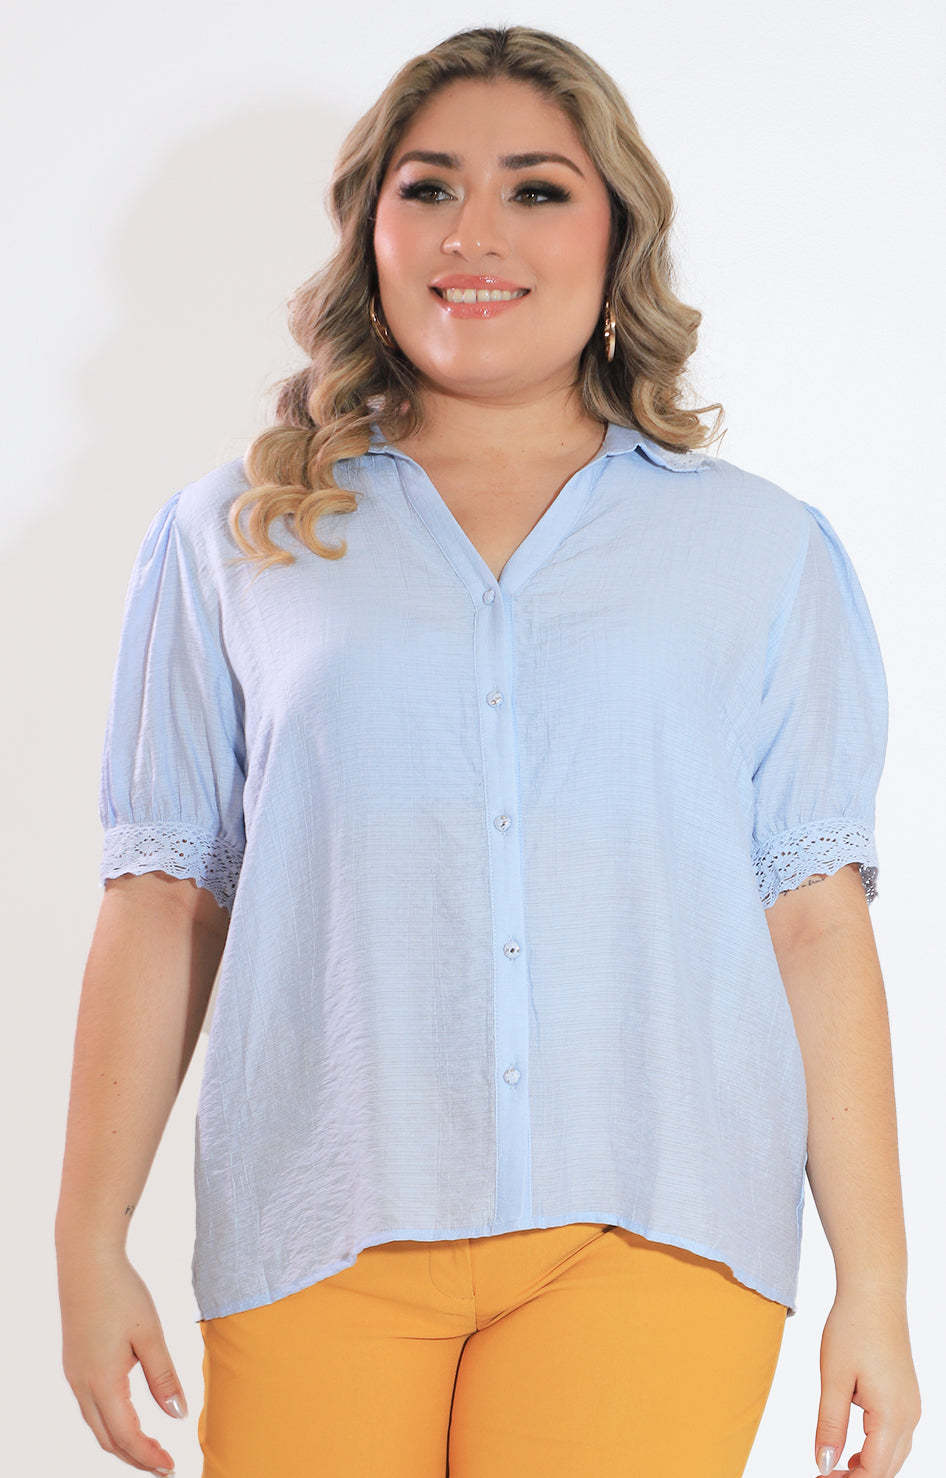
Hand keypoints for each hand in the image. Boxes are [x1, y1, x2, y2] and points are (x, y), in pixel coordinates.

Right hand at [58, 1246, 186, 1472]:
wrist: (86, 1260)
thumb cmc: (121, 1291)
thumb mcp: (150, 1334)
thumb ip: (163, 1377)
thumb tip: (177, 1415)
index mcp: (102, 1381)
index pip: (126, 1435)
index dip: (149, 1456)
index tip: (172, 1467)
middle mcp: (82, 1384)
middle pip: (107, 1439)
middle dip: (135, 1458)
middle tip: (164, 1466)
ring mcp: (74, 1374)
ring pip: (96, 1424)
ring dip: (122, 1442)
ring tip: (150, 1448)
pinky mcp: (74, 1363)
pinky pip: (90, 1406)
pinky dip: (111, 1421)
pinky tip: (130, 1416)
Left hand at [814, 1287, 920, 1476]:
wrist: (874, 1293)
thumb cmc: (851, 1329)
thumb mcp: (833, 1378)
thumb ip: (829, 1425)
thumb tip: (824, 1464)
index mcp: (892, 1416)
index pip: (873, 1472)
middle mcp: (909, 1416)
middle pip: (887, 1470)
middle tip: (823, 1476)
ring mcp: (911, 1406)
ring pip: (894, 1456)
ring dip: (867, 1468)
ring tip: (834, 1468)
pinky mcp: (906, 1397)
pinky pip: (895, 1438)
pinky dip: (875, 1451)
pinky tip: (852, 1449)